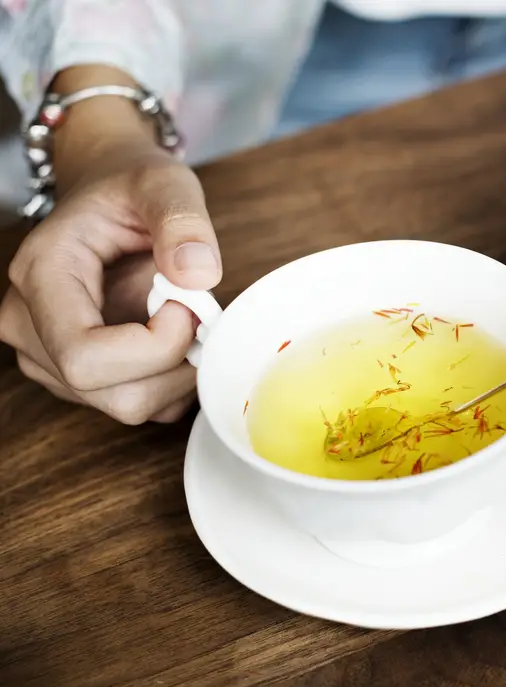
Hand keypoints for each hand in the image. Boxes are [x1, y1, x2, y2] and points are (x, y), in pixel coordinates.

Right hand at [0, 66, 221, 423]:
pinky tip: (178, 337)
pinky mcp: (81, 378)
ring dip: (178, 372)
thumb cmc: (130, 188)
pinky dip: (175, 380)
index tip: (185, 305)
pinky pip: (143, 406)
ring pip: (130, 407)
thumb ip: (183, 222)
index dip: (153, 347)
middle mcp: (31, 327)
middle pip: (113, 395)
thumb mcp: (165, 184)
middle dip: (174, 363)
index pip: (85, 357)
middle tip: (195, 311)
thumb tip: (199, 274)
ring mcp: (52, 358)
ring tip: (184, 317)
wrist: (111, 195)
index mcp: (42, 276)